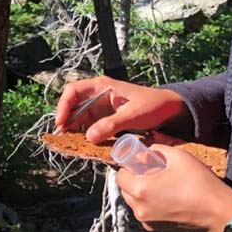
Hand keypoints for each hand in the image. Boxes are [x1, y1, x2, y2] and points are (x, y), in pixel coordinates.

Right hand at [55, 76, 188, 143]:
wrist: (170, 110)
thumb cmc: (153, 105)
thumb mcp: (133, 115)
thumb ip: (111, 125)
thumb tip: (89, 137)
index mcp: (101, 86)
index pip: (73, 91)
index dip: (63, 106)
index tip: (61, 122)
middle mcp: (97, 96)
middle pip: (72, 106)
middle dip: (66, 121)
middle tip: (62, 137)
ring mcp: (100, 108)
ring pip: (79, 118)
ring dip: (73, 130)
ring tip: (70, 144)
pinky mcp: (104, 120)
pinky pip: (89, 127)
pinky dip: (84, 136)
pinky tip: (82, 145)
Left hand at [115, 145, 231, 231]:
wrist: (219, 212)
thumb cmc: (200, 183)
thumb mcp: (178, 157)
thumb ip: (156, 150)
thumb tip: (144, 152)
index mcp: (140, 190)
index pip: (120, 176)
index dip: (129, 167)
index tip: (141, 163)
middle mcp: (139, 208)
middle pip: (125, 189)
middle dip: (135, 179)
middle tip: (153, 173)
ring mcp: (147, 221)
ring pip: (134, 202)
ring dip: (142, 193)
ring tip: (163, 186)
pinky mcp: (156, 229)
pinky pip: (145, 212)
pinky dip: (150, 204)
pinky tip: (168, 198)